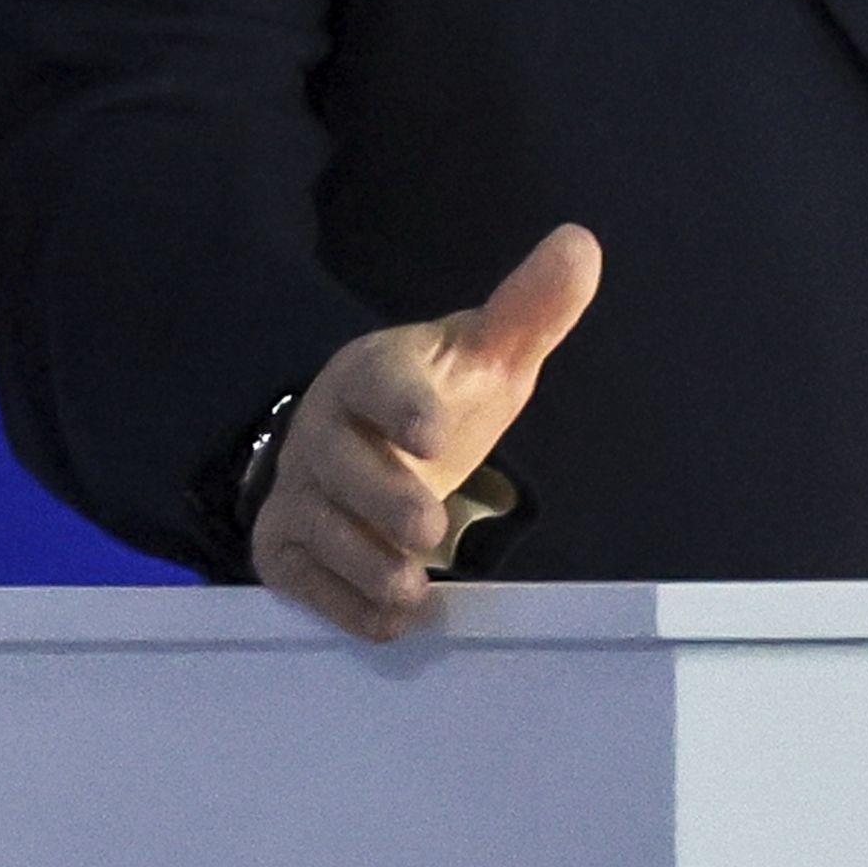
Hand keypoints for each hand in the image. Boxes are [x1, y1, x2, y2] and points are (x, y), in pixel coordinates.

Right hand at [251, 225, 599, 638]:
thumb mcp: (487, 355)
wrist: (366, 445)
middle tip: (431, 530)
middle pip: (340, 465)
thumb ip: (530, 310)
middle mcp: (323, 430)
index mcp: (371, 374)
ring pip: (318, 528)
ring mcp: (299, 491)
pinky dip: (342, 605)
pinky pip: (302, 580)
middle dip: (382, 498)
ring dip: (364, 563)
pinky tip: (389, 621)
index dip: (403, 406)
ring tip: (414, 590)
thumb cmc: (437, 398)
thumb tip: (580, 245)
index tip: (435, 436)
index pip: (378, 383)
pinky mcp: (287, 546)